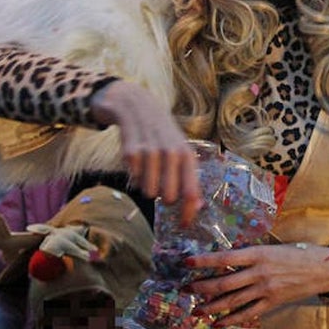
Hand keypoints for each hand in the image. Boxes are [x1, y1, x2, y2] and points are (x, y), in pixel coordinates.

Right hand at [90, 80, 201, 225]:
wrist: (133, 102)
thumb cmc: (159, 132)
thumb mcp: (178, 148)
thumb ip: (187, 175)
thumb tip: (198, 206)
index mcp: (186, 154)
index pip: (191, 192)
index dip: (188, 213)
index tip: (183, 226)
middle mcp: (171, 152)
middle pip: (168, 197)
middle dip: (163, 196)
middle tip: (160, 183)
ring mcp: (151, 151)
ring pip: (149, 191)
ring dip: (146, 185)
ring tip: (148, 168)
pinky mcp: (130, 151)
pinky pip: (133, 179)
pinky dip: (133, 174)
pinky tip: (136, 158)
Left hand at [184, 243, 328, 326]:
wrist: (322, 268)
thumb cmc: (296, 253)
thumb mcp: (272, 246)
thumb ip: (251, 253)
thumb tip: (227, 258)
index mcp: (258, 253)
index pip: (225, 257)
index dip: (204, 261)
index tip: (187, 263)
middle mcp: (259, 272)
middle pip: (224, 282)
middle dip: (202, 287)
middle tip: (185, 290)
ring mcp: (265, 289)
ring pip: (233, 300)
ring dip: (212, 306)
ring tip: (196, 310)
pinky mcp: (272, 302)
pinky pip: (248, 313)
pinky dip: (231, 319)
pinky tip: (218, 322)